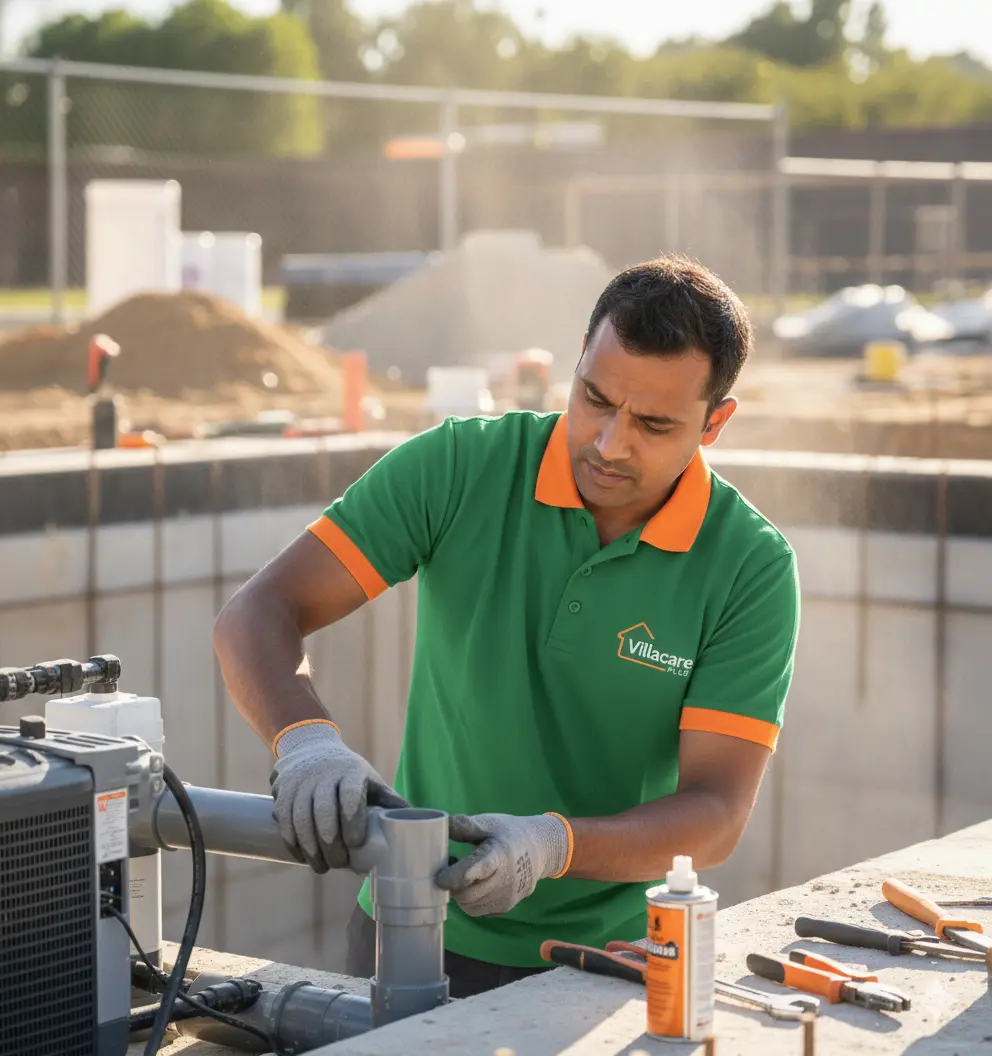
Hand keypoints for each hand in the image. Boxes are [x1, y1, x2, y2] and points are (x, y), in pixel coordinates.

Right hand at [269, 722, 408, 873]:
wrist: (311, 746)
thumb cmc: (348, 772)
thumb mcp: (371, 780)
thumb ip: (389, 801)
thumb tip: (418, 824)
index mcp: (351, 772)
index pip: (350, 795)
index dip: (352, 820)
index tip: (356, 843)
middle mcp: (324, 775)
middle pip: (323, 812)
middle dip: (331, 843)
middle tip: (339, 864)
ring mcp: (301, 782)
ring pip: (300, 819)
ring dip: (310, 848)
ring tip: (322, 868)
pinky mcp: (283, 790)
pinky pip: (284, 820)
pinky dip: (293, 842)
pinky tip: (303, 857)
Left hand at [435, 812, 569, 916]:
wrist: (539, 848)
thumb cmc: (509, 833)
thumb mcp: (489, 823)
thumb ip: (464, 825)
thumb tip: (440, 825)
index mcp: (498, 856)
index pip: (469, 874)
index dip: (449, 877)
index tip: (438, 874)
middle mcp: (504, 881)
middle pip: (465, 895)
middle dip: (452, 886)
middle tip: (450, 868)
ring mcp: (506, 897)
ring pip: (469, 906)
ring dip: (460, 894)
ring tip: (463, 875)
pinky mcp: (505, 907)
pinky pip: (478, 910)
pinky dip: (470, 901)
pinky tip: (474, 884)